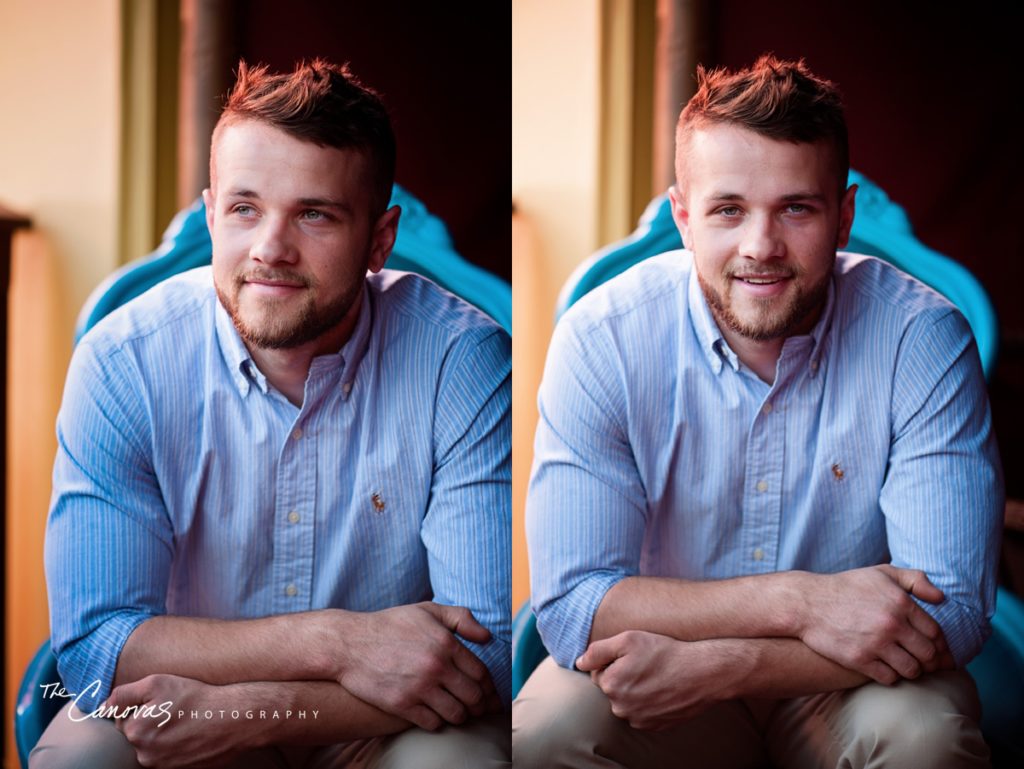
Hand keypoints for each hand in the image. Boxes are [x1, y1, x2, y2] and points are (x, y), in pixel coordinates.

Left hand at [106, 674, 250, 767]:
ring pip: (153, 747)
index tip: (162, 701)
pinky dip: (177, 745)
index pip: (123, 720)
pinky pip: (169, 756)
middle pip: (137, 736)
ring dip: (163, 735)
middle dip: (150, 722)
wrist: (234, 718)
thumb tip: (103, 707)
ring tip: (185, 721)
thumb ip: (123, 694)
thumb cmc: (197, 697)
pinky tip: (191, 733)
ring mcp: (164, 766)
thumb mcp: (157, 683)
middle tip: (175, 710)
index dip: (141, 706)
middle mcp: (146, 755)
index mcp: (136, 733)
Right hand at [328, 602, 500, 730]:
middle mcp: (436, 666)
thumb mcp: (427, 611)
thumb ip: (461, 619)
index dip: (489, 687)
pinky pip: (433, 723)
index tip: (489, 693)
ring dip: (461, 716)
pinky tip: (435, 715)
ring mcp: (419, 687)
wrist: (349, 643)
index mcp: (445, 643)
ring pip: (456, 714)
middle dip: (479, 705)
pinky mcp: (401, 704)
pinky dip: (438, 722)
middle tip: (478, 708)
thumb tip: (488, 638)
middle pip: (473, 696)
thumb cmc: (390, 625)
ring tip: (458, 712)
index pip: (481, 673)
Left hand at [576, 631, 731, 730]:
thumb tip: (579, 662)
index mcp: (611, 685)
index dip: (614, 660)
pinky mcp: (654, 726)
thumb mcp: (628, 639)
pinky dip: (648, 701)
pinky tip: (662, 688)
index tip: (633, 655)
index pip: (599, 672)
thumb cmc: (665, 651)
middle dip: (623, 676)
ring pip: (627, 701)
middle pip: (612, 688)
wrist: (702, 673)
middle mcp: (621, 707)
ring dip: (635, 690)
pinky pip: (642, 712)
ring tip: (656, 676)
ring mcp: (638, 720)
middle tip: (645, 664)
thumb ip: (597, 650)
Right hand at [797, 565, 954, 683]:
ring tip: (904, 664)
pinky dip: (891, 676)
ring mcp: (875, 643)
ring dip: (911, 670)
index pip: (936, 633)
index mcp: (900, 602)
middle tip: (922, 661)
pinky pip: (889, 678)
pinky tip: (885, 668)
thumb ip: (915, 580)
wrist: (807, 603)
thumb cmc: (846, 587)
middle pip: (928, 654)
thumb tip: (942, 599)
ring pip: (912, 669)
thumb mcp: (881, 573)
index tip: (934, 648)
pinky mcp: (859, 659)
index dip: (939, 644)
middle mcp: (891, 623)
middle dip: (929, 660)